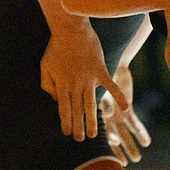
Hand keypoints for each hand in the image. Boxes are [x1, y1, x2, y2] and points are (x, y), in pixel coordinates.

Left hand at [41, 25, 127, 139]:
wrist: (71, 30)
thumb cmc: (56, 47)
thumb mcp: (44, 66)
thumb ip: (46, 85)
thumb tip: (54, 100)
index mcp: (61, 85)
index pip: (63, 109)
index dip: (66, 122)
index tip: (68, 133)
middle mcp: (75, 85)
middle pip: (77, 110)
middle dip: (78, 126)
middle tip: (80, 140)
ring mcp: (88, 79)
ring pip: (91, 104)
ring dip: (92, 120)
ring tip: (93, 134)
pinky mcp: (100, 70)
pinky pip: (110, 86)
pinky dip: (118, 97)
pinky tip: (125, 108)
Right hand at [99, 65, 149, 164]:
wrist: (110, 65)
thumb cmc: (100, 77)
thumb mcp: (102, 90)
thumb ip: (105, 103)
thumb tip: (109, 115)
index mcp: (97, 117)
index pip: (103, 135)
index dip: (110, 143)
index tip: (114, 154)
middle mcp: (108, 119)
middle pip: (114, 139)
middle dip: (119, 151)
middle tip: (124, 164)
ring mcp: (118, 115)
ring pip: (126, 134)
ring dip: (131, 146)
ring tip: (137, 159)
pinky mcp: (128, 110)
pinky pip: (135, 124)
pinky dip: (140, 133)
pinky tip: (146, 142)